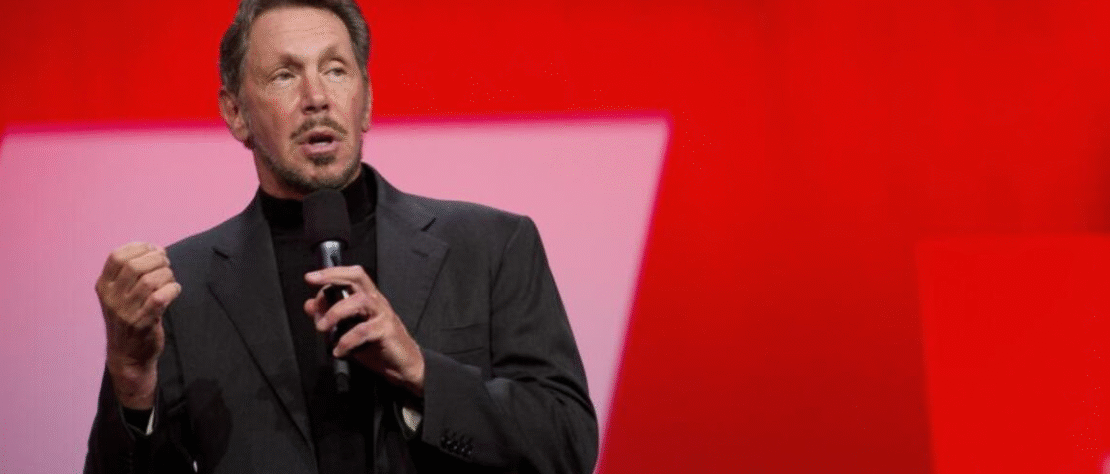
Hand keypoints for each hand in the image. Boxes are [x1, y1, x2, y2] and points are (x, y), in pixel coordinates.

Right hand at [95, 242, 180, 408]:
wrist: (128, 356)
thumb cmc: (129, 318)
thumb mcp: (120, 294)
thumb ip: (133, 272)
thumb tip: (157, 249)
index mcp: (103, 286)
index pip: (116, 256)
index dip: (138, 247)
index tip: (153, 249)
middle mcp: (111, 298)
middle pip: (134, 266)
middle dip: (157, 260)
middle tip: (166, 265)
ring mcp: (125, 312)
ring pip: (149, 281)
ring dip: (167, 275)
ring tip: (170, 279)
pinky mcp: (142, 323)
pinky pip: (160, 298)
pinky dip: (172, 289)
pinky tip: (175, 290)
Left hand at [304, 266, 424, 397]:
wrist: (403, 364)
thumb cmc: (377, 345)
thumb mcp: (348, 329)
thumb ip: (329, 316)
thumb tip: (309, 305)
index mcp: (367, 298)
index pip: (350, 276)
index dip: (331, 273)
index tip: (310, 278)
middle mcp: (376, 301)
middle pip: (357, 278)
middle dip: (333, 276)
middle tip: (313, 282)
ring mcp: (382, 315)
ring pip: (360, 301)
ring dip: (336, 312)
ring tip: (322, 328)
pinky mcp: (387, 331)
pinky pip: (363, 331)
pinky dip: (346, 341)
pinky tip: (338, 351)